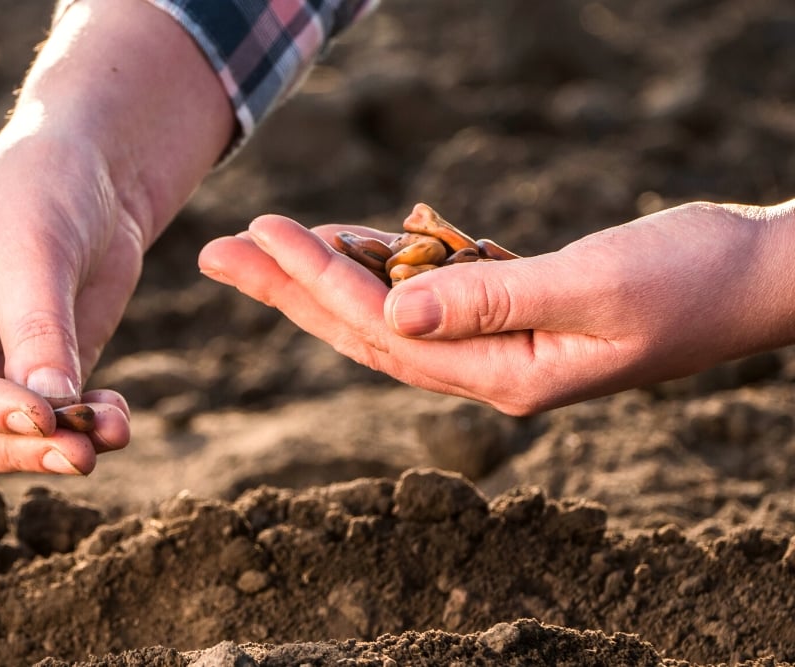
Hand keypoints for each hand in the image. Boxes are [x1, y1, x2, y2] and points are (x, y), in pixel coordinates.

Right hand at [0, 0, 231, 473]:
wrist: (91, 173)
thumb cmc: (38, 195)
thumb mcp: (35, 259)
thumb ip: (38, 337)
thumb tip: (52, 414)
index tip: (42, 416)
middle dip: (19, 446)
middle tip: (79, 451)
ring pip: (0, 446)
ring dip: (55, 448)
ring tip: (112, 432)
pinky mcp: (30, 389)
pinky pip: (48, 432)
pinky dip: (83, 432)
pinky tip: (117, 419)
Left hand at [199, 201, 794, 414]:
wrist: (753, 279)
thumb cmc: (690, 279)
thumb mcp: (592, 286)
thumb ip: (491, 299)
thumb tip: (392, 317)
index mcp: (503, 374)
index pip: (382, 329)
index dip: (316, 281)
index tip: (262, 235)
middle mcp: (489, 369)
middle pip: (362, 331)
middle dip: (287, 290)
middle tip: (217, 253)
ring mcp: (499, 345)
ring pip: (387, 313)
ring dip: (324, 278)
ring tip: (263, 245)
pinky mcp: (512, 314)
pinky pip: (428, 295)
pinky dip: (384, 266)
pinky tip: (349, 244)